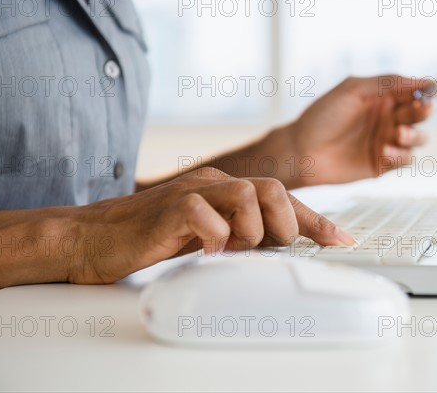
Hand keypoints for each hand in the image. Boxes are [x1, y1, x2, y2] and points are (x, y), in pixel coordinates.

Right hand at [69, 168, 354, 283]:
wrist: (94, 238)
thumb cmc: (150, 238)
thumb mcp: (206, 237)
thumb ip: (238, 235)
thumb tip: (275, 249)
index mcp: (225, 188)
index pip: (283, 198)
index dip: (315, 221)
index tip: (342, 240)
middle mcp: (214, 182)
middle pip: (275, 189)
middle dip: (283, 225)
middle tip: (264, 249)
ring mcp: (192, 191)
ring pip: (249, 197)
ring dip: (249, 234)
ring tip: (228, 252)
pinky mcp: (170, 206)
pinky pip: (208, 216)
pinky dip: (215, 239)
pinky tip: (204, 253)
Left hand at [283, 75, 432, 185]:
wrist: (302, 152)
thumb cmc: (322, 117)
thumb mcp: (353, 90)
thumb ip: (387, 83)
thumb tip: (423, 79)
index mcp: (382, 97)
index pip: (413, 91)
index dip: (426, 89)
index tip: (432, 89)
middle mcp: (387, 118)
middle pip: (419, 113)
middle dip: (423, 110)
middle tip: (421, 108)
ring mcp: (386, 142)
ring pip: (418, 138)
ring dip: (414, 135)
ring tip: (399, 134)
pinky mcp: (383, 164)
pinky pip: (404, 160)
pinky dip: (401, 156)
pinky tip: (385, 152)